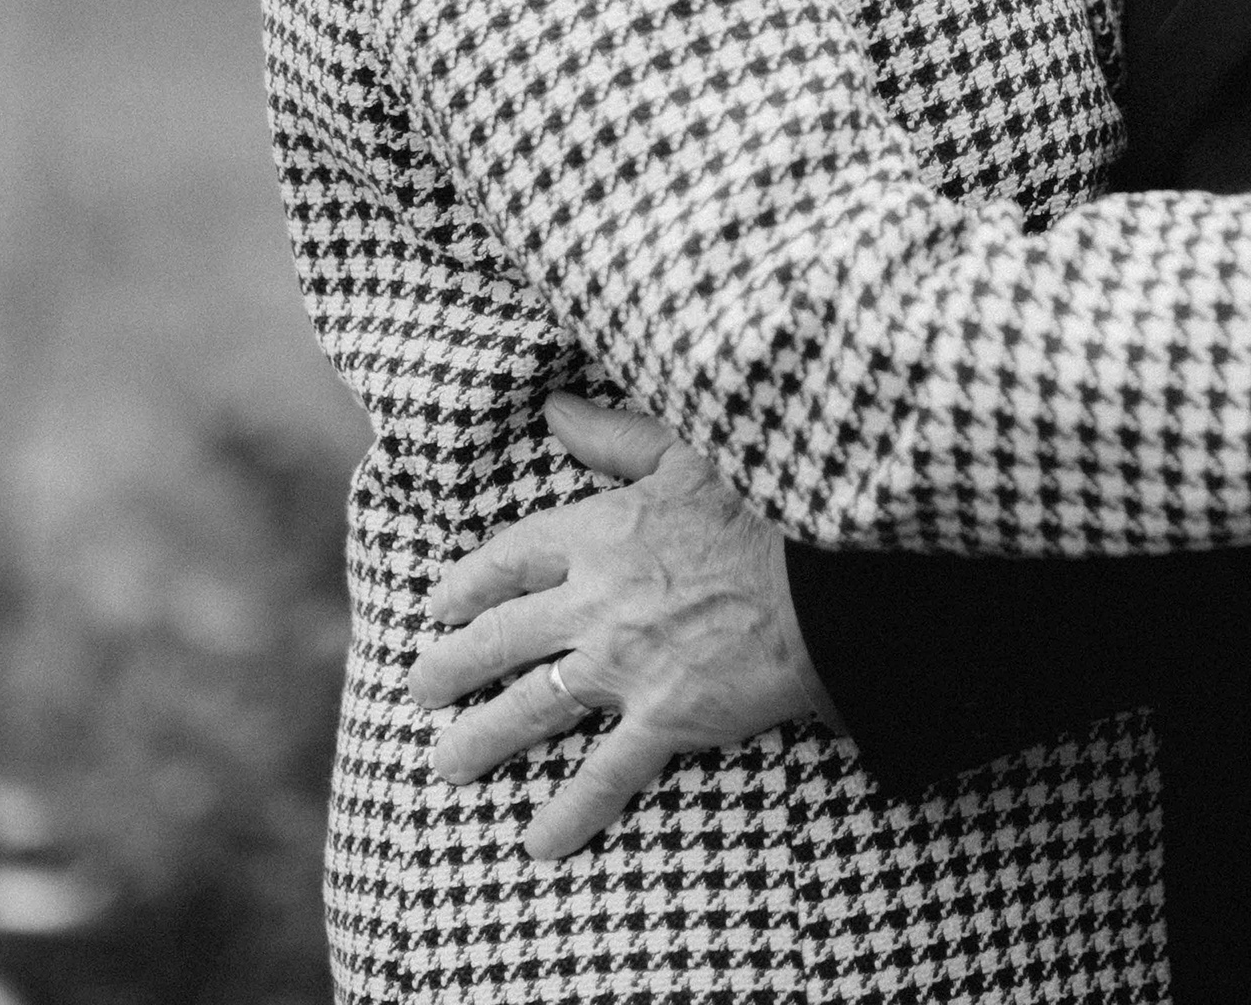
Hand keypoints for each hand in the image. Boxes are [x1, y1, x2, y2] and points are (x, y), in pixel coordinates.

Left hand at [405, 394, 828, 859]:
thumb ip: (615, 436)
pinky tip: (539, 843)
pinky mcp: (665, 717)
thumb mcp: (687, 452)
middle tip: (421, 688)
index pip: (510, 560)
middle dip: (451, 667)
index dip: (467, 585)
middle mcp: (595, 600)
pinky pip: (605, 773)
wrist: (830, 577)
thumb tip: (554, 408)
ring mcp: (625, 665)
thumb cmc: (769, 505)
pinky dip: (571, 812)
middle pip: (501, 638)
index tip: (437, 605)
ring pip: (530, 708)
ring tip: (447, 764)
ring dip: (481, 740)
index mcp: (600, 531)